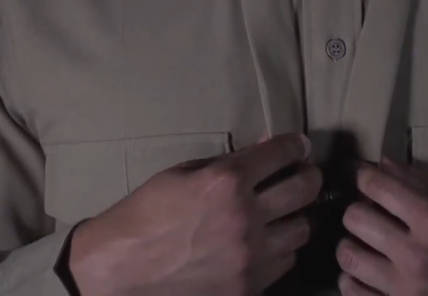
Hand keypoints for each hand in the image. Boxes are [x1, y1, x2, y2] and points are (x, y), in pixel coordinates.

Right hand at [68, 133, 321, 295]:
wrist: (119, 269)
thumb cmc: (145, 213)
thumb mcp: (183, 173)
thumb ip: (229, 162)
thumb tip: (266, 149)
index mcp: (225, 181)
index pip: (283, 153)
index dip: (297, 146)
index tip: (300, 147)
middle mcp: (245, 217)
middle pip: (305, 188)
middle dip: (308, 174)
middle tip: (303, 174)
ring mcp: (249, 257)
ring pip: (302, 228)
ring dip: (295, 216)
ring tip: (282, 213)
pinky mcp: (248, 287)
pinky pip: (284, 261)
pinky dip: (279, 248)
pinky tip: (264, 243)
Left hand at [336, 158, 427, 295]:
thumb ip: (420, 182)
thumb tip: (382, 163)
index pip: (378, 187)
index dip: (365, 176)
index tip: (365, 178)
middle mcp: (415, 254)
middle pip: (355, 219)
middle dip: (358, 209)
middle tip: (367, 212)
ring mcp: (405, 289)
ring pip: (348, 256)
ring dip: (352, 244)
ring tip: (364, 242)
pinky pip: (352, 292)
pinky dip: (352, 279)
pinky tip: (366, 272)